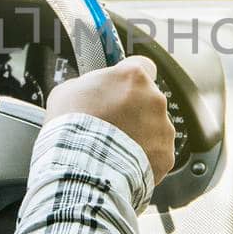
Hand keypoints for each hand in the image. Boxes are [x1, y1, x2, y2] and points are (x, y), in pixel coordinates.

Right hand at [46, 56, 175, 182]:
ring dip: (139, 135)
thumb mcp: (67, 91)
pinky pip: (157, 153)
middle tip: (111, 124)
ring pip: (154, 127)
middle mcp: (154, 98)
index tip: (123, 87)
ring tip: (114, 147)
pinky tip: (123, 162)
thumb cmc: (73, 128)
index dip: (130, 79)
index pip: (143, 66)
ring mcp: (163, 128)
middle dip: (133, 111)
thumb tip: (87, 90)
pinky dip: (144, 158)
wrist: (83, 167)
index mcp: (132, 76)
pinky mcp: (166, 154)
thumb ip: (87, 85)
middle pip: (148, 100)